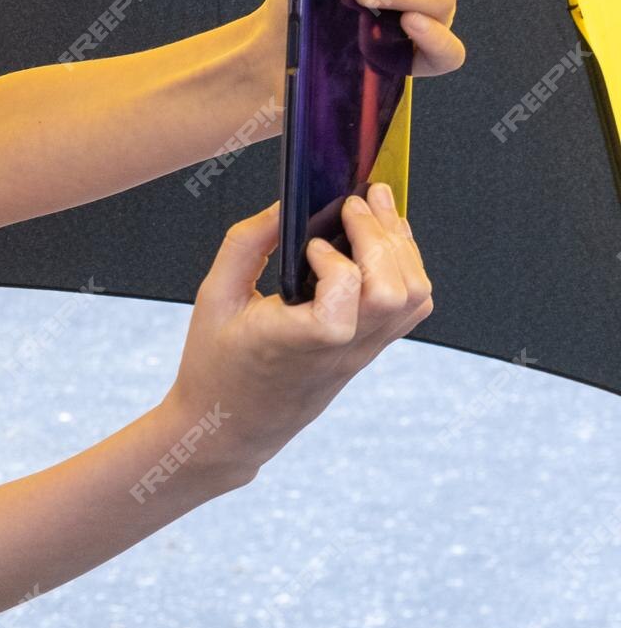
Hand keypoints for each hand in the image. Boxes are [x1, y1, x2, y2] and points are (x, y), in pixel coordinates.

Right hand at [162, 188, 432, 482]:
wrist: (231, 426)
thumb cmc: (216, 364)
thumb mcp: (212, 298)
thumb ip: (245, 244)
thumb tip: (286, 204)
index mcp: (294, 342)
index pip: (345, 299)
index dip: (335, 262)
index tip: (309, 245)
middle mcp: (339, 350)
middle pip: (395, 293)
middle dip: (382, 235)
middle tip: (357, 201)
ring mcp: (361, 354)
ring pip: (414, 298)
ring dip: (401, 249)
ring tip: (376, 214)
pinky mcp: (370, 351)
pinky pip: (411, 309)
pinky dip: (407, 269)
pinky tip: (379, 246)